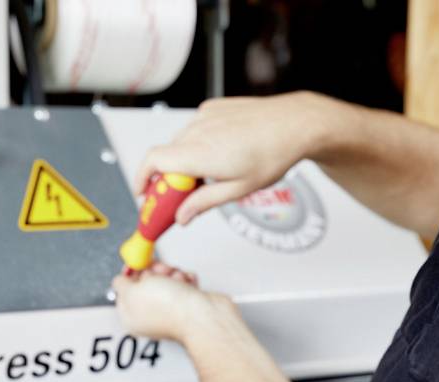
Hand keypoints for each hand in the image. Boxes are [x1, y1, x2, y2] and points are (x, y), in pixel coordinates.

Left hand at [112, 262, 222, 343]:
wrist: (202, 315)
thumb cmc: (169, 308)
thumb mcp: (132, 292)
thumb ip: (121, 284)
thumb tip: (119, 281)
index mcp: (131, 317)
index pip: (124, 292)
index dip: (130, 275)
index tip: (138, 264)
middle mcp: (149, 316)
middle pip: (146, 283)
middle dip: (155, 272)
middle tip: (161, 272)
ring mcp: (169, 311)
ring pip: (166, 281)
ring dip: (173, 274)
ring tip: (178, 279)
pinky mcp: (188, 305)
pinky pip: (184, 284)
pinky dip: (186, 279)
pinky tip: (188, 283)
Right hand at [132, 92, 333, 224]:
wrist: (296, 122)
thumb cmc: (274, 153)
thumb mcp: (238, 189)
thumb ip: (204, 203)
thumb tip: (182, 216)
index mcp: (200, 153)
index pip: (153, 162)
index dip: (142, 180)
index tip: (145, 196)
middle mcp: (197, 131)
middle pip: (165, 157)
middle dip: (166, 180)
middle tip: (177, 199)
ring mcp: (204, 116)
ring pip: (179, 144)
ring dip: (183, 163)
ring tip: (206, 178)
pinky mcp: (212, 108)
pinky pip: (193, 131)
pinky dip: (196, 145)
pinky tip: (219, 154)